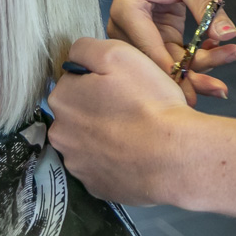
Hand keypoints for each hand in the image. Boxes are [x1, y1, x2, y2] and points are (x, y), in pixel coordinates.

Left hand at [48, 37, 205, 205]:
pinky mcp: (96, 187)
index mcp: (62, 99)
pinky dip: (115, 159)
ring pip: (88, 141)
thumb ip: (86, 48)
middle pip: (78, 112)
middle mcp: (61, 135)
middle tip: (132, 107)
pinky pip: (102, 166)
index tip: (122, 85)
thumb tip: (74, 59)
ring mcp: (77, 165)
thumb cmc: (148, 101)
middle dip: (98, 108)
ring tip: (137, 133)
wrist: (174, 156)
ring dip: (104, 135)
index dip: (99, 79)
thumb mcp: (118, 54)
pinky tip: (135, 154)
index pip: (74, 80)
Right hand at [108, 0, 235, 104]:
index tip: (203, 90)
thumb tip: (229, 35)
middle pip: (159, 62)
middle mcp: (125, 27)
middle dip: (193, 75)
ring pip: (169, 61)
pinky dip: (196, 54)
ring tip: (232, 60)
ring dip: (200, 66)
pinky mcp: (151, 34)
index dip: (177, 74)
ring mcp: (137, 33)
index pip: (151, 52)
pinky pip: (173, 53)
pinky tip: (221, 51)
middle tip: (222, 89)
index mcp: (127, 11)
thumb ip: (208, 7)